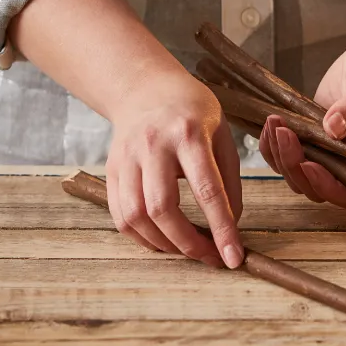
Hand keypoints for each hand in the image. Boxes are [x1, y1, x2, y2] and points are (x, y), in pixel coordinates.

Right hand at [106, 70, 243, 265]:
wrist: (145, 87)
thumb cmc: (192, 111)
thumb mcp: (222, 135)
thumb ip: (230, 180)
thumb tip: (232, 224)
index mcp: (189, 134)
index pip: (208, 190)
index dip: (222, 229)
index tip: (233, 258)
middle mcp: (153, 146)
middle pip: (162, 208)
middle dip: (188, 243)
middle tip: (210, 257)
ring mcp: (127, 158)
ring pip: (135, 216)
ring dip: (163, 244)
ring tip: (186, 249)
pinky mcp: (111, 170)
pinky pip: (119, 215)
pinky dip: (141, 237)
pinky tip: (161, 240)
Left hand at [260, 35, 345, 210]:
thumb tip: (332, 128)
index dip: (329, 188)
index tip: (310, 164)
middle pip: (316, 188)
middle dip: (295, 166)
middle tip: (284, 132)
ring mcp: (329, 150)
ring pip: (297, 174)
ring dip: (280, 156)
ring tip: (273, 124)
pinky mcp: (312, 135)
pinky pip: (288, 152)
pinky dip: (273, 144)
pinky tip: (270, 123)